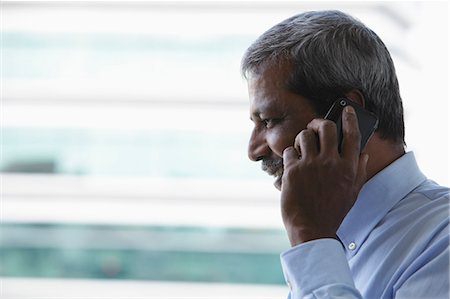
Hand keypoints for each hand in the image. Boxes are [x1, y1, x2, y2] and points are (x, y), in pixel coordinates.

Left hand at [281, 106, 368, 245]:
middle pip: (326, 127)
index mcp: (348, 168)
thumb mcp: (353, 192)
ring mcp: (311, 165)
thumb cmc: (332, 211)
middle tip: (315, 126)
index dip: (350, 118)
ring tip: (302, 146)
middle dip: (319, 122)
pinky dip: (290, 154)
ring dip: (303, 137)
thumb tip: (364, 152)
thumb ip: (359, 170)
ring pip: (305, 135)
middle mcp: (331, 162)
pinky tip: (293, 163)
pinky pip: (290, 150)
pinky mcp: (293, 170)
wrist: (311, 228)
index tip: (347, 109)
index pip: (352, 135)